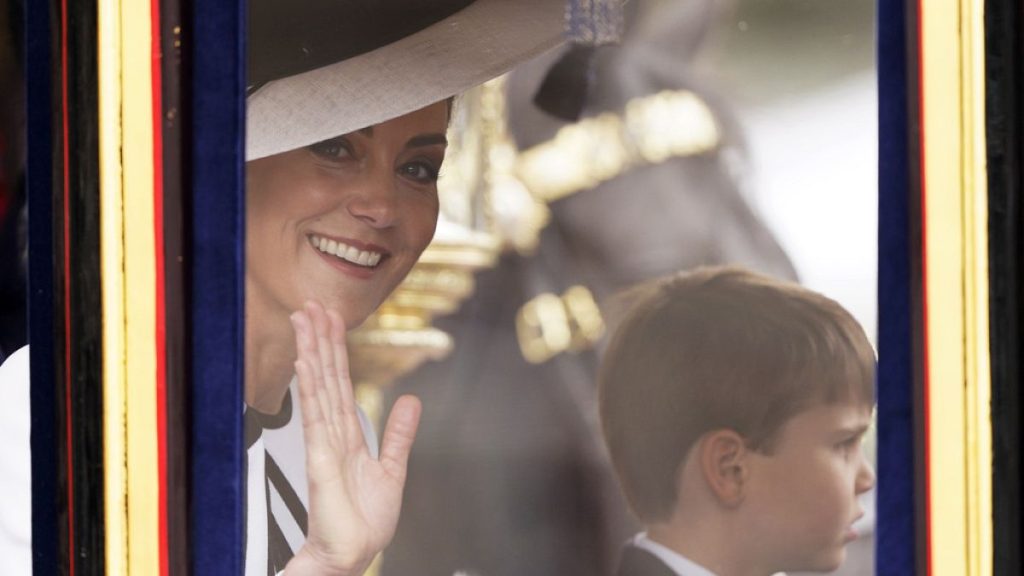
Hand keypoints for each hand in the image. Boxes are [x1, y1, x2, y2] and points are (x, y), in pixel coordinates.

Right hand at [285, 301, 421, 575]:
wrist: (353, 554)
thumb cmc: (364, 521)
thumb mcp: (392, 469)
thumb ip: (398, 433)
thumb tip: (412, 400)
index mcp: (347, 435)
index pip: (340, 383)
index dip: (336, 350)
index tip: (330, 318)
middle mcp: (332, 434)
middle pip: (325, 377)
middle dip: (319, 340)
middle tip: (311, 304)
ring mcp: (323, 444)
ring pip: (319, 388)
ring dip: (312, 352)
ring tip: (305, 319)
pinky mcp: (321, 460)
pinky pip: (316, 418)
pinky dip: (311, 389)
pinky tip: (306, 364)